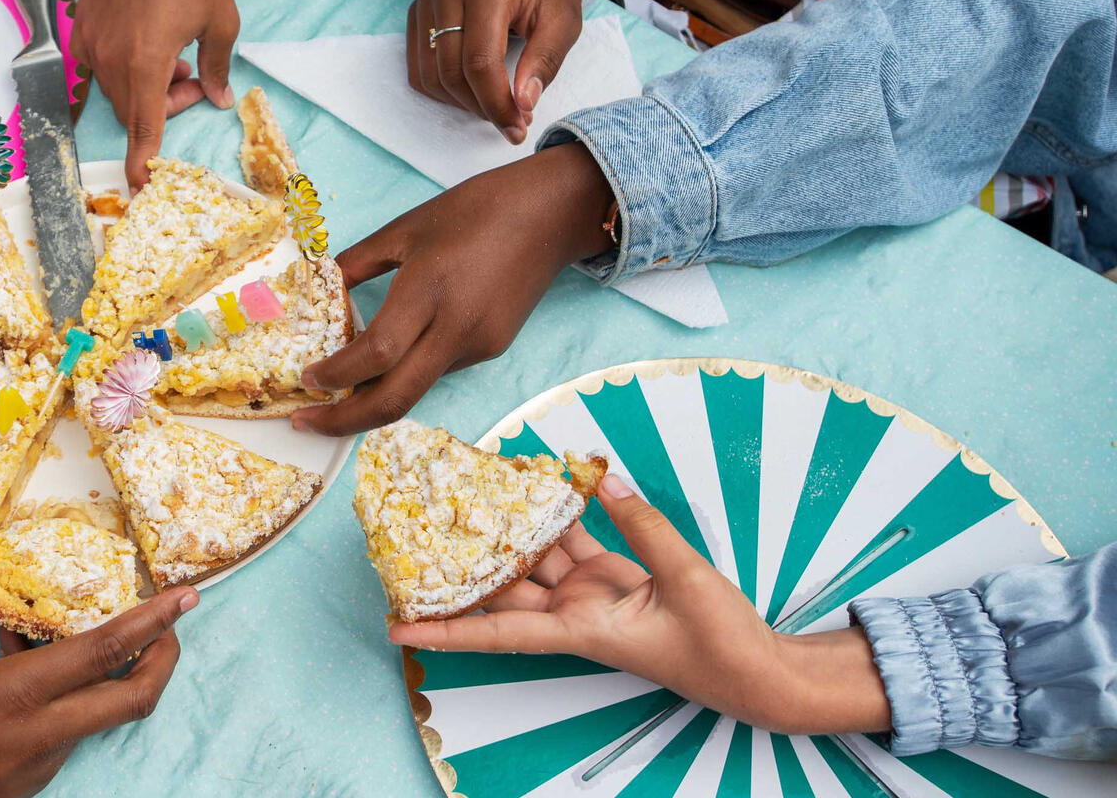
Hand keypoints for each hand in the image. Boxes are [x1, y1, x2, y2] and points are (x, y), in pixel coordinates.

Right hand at [0, 559, 195, 797]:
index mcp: (17, 693)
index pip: (104, 651)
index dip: (152, 622)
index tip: (184, 597)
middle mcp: (45, 728)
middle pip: (134, 695)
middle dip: (165, 656)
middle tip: (172, 625)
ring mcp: (48, 756)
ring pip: (104, 710)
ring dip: (116, 673)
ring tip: (98, 634)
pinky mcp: (41, 773)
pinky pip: (73, 725)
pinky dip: (75, 694)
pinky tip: (42, 670)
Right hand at [70, 0, 239, 186]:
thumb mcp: (221, 21)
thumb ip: (217, 68)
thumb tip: (218, 99)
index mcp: (146, 60)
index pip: (143, 127)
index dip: (142, 162)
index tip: (140, 187)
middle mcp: (111, 56)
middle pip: (133, 111)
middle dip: (163, 106)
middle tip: (193, 76)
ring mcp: (91, 40)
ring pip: (117, 90)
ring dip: (146, 86)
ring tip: (173, 53)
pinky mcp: (82, 25)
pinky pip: (99, 65)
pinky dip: (124, 66)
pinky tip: (145, 38)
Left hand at [291, 143, 613, 435]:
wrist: (550, 214)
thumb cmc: (475, 210)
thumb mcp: (405, 227)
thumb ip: (356, 263)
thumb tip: (319, 290)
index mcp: (429, 290)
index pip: (376, 353)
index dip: (336, 375)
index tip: (306, 379)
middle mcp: (457, 328)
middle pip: (395, 400)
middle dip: (345, 421)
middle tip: (306, 422)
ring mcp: (479, 345)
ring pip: (416, 388)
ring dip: (373, 397)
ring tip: (336, 391)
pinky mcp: (492, 349)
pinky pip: (437, 370)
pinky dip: (405, 373)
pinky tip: (386, 361)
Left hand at [390, 475, 892, 735]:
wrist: (760, 671)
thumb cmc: (723, 648)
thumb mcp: (687, 582)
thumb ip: (645, 528)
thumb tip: (607, 484)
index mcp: (583, 632)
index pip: (498, 633)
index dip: (445, 630)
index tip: (395, 629)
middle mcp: (575, 615)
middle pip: (503, 590)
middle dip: (460, 568)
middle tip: (413, 539)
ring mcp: (592, 597)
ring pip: (534, 560)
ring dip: (506, 530)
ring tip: (464, 493)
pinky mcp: (613, 580)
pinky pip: (573, 543)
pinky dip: (558, 517)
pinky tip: (538, 483)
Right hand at [409, 0, 581, 142]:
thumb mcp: (564, 21)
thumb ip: (545, 62)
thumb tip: (523, 104)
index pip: (480, 61)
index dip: (496, 103)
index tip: (518, 128)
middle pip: (450, 72)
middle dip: (480, 107)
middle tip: (512, 121)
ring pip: (429, 74)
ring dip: (460, 103)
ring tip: (493, 104)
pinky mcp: (417, 12)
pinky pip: (417, 67)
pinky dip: (441, 89)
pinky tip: (471, 90)